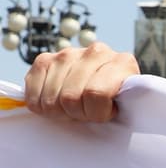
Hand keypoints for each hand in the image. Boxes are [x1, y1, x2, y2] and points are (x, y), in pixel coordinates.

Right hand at [23, 43, 139, 121]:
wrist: (102, 94)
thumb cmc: (117, 106)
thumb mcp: (129, 108)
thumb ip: (126, 105)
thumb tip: (115, 108)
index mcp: (122, 62)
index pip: (96, 93)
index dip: (97, 113)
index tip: (106, 115)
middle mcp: (95, 52)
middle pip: (71, 97)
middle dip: (78, 114)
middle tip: (87, 114)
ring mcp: (68, 53)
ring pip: (52, 99)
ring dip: (60, 112)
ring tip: (74, 109)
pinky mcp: (44, 60)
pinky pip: (33, 96)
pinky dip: (42, 107)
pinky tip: (57, 103)